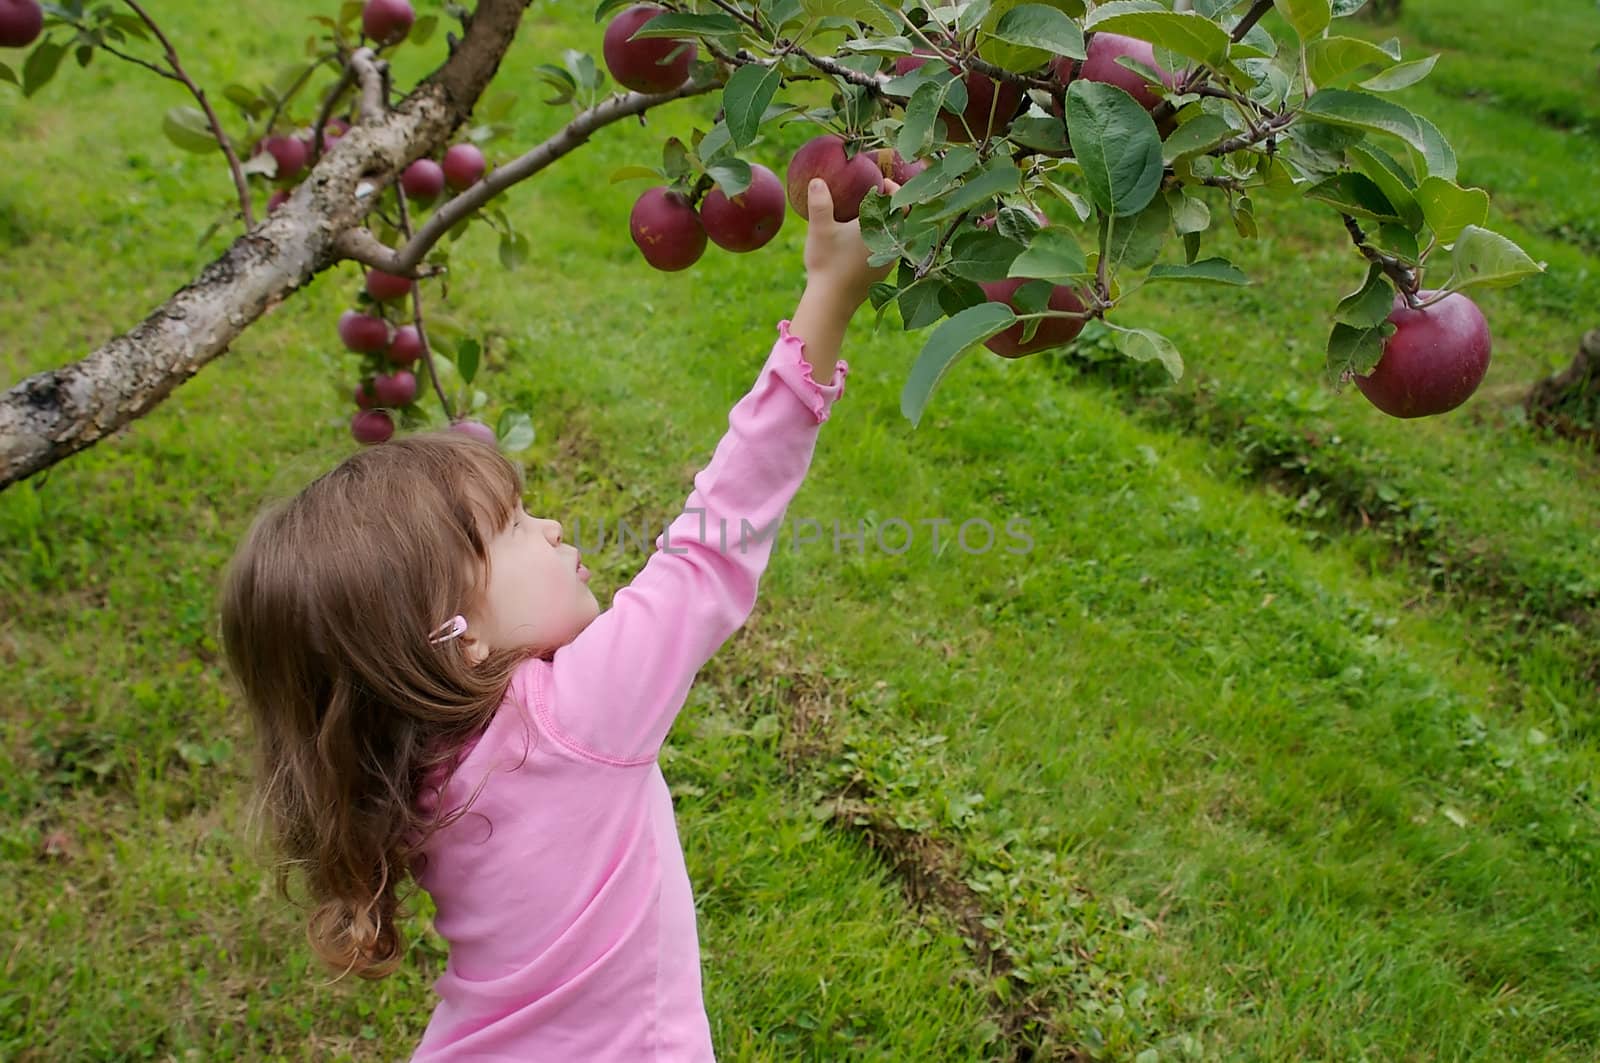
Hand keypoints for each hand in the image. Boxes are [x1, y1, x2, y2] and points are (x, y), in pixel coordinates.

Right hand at [801, 177, 900, 310]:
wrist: (831, 302)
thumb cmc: (827, 263)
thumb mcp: (820, 229)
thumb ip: (819, 203)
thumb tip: (817, 180)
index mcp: (881, 229)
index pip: (901, 203)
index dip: (894, 189)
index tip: (880, 183)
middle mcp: (890, 244)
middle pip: (899, 218)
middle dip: (887, 205)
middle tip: (872, 195)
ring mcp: (888, 261)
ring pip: (892, 235)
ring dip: (883, 224)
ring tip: (865, 217)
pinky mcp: (881, 274)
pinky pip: (885, 250)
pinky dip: (878, 241)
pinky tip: (861, 241)